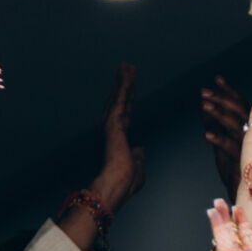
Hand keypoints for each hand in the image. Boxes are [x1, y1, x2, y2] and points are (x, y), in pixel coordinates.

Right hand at [92, 63, 143, 214]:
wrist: (116, 185)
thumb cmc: (125, 182)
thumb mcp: (137, 167)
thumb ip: (138, 157)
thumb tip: (141, 150)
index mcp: (116, 139)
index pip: (124, 114)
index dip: (127, 100)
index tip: (131, 89)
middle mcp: (110, 128)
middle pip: (118, 101)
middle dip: (123, 85)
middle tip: (127, 69)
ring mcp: (110, 124)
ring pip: (118, 96)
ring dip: (123, 81)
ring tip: (128, 66)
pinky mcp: (113, 121)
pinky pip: (120, 98)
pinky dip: (124, 85)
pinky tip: (127, 73)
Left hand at [202, 74, 246, 199]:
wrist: (247, 193)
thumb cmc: (236, 169)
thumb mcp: (222, 143)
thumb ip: (214, 126)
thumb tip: (203, 109)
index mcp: (249, 126)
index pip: (239, 103)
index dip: (228, 90)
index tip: (217, 79)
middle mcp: (251, 132)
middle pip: (237, 109)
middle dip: (220, 98)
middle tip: (204, 93)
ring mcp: (247, 145)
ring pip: (234, 124)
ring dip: (218, 114)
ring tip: (203, 106)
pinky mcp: (242, 158)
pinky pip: (230, 147)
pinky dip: (218, 140)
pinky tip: (207, 135)